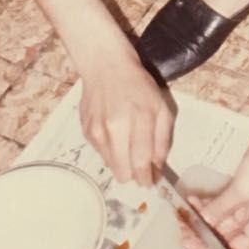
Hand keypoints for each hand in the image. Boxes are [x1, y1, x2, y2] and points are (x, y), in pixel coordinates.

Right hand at [80, 58, 173, 186]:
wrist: (106, 66)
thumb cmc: (139, 85)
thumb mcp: (161, 107)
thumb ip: (162, 140)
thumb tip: (157, 167)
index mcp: (139, 120)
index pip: (141, 162)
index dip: (146, 178)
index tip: (150, 182)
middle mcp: (115, 128)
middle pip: (123, 173)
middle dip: (134, 174)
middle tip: (141, 167)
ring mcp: (97, 131)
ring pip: (111, 166)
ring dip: (122, 162)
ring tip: (127, 143)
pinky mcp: (86, 131)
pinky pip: (101, 154)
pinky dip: (111, 150)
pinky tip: (115, 132)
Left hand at [182, 117, 248, 248]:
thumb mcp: (243, 191)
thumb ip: (220, 209)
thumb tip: (202, 223)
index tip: (188, 243)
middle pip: (227, 235)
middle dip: (204, 231)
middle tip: (181, 227)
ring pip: (225, 217)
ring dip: (205, 214)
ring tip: (184, 210)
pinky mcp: (248, 189)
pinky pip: (227, 202)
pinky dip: (212, 201)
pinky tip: (194, 199)